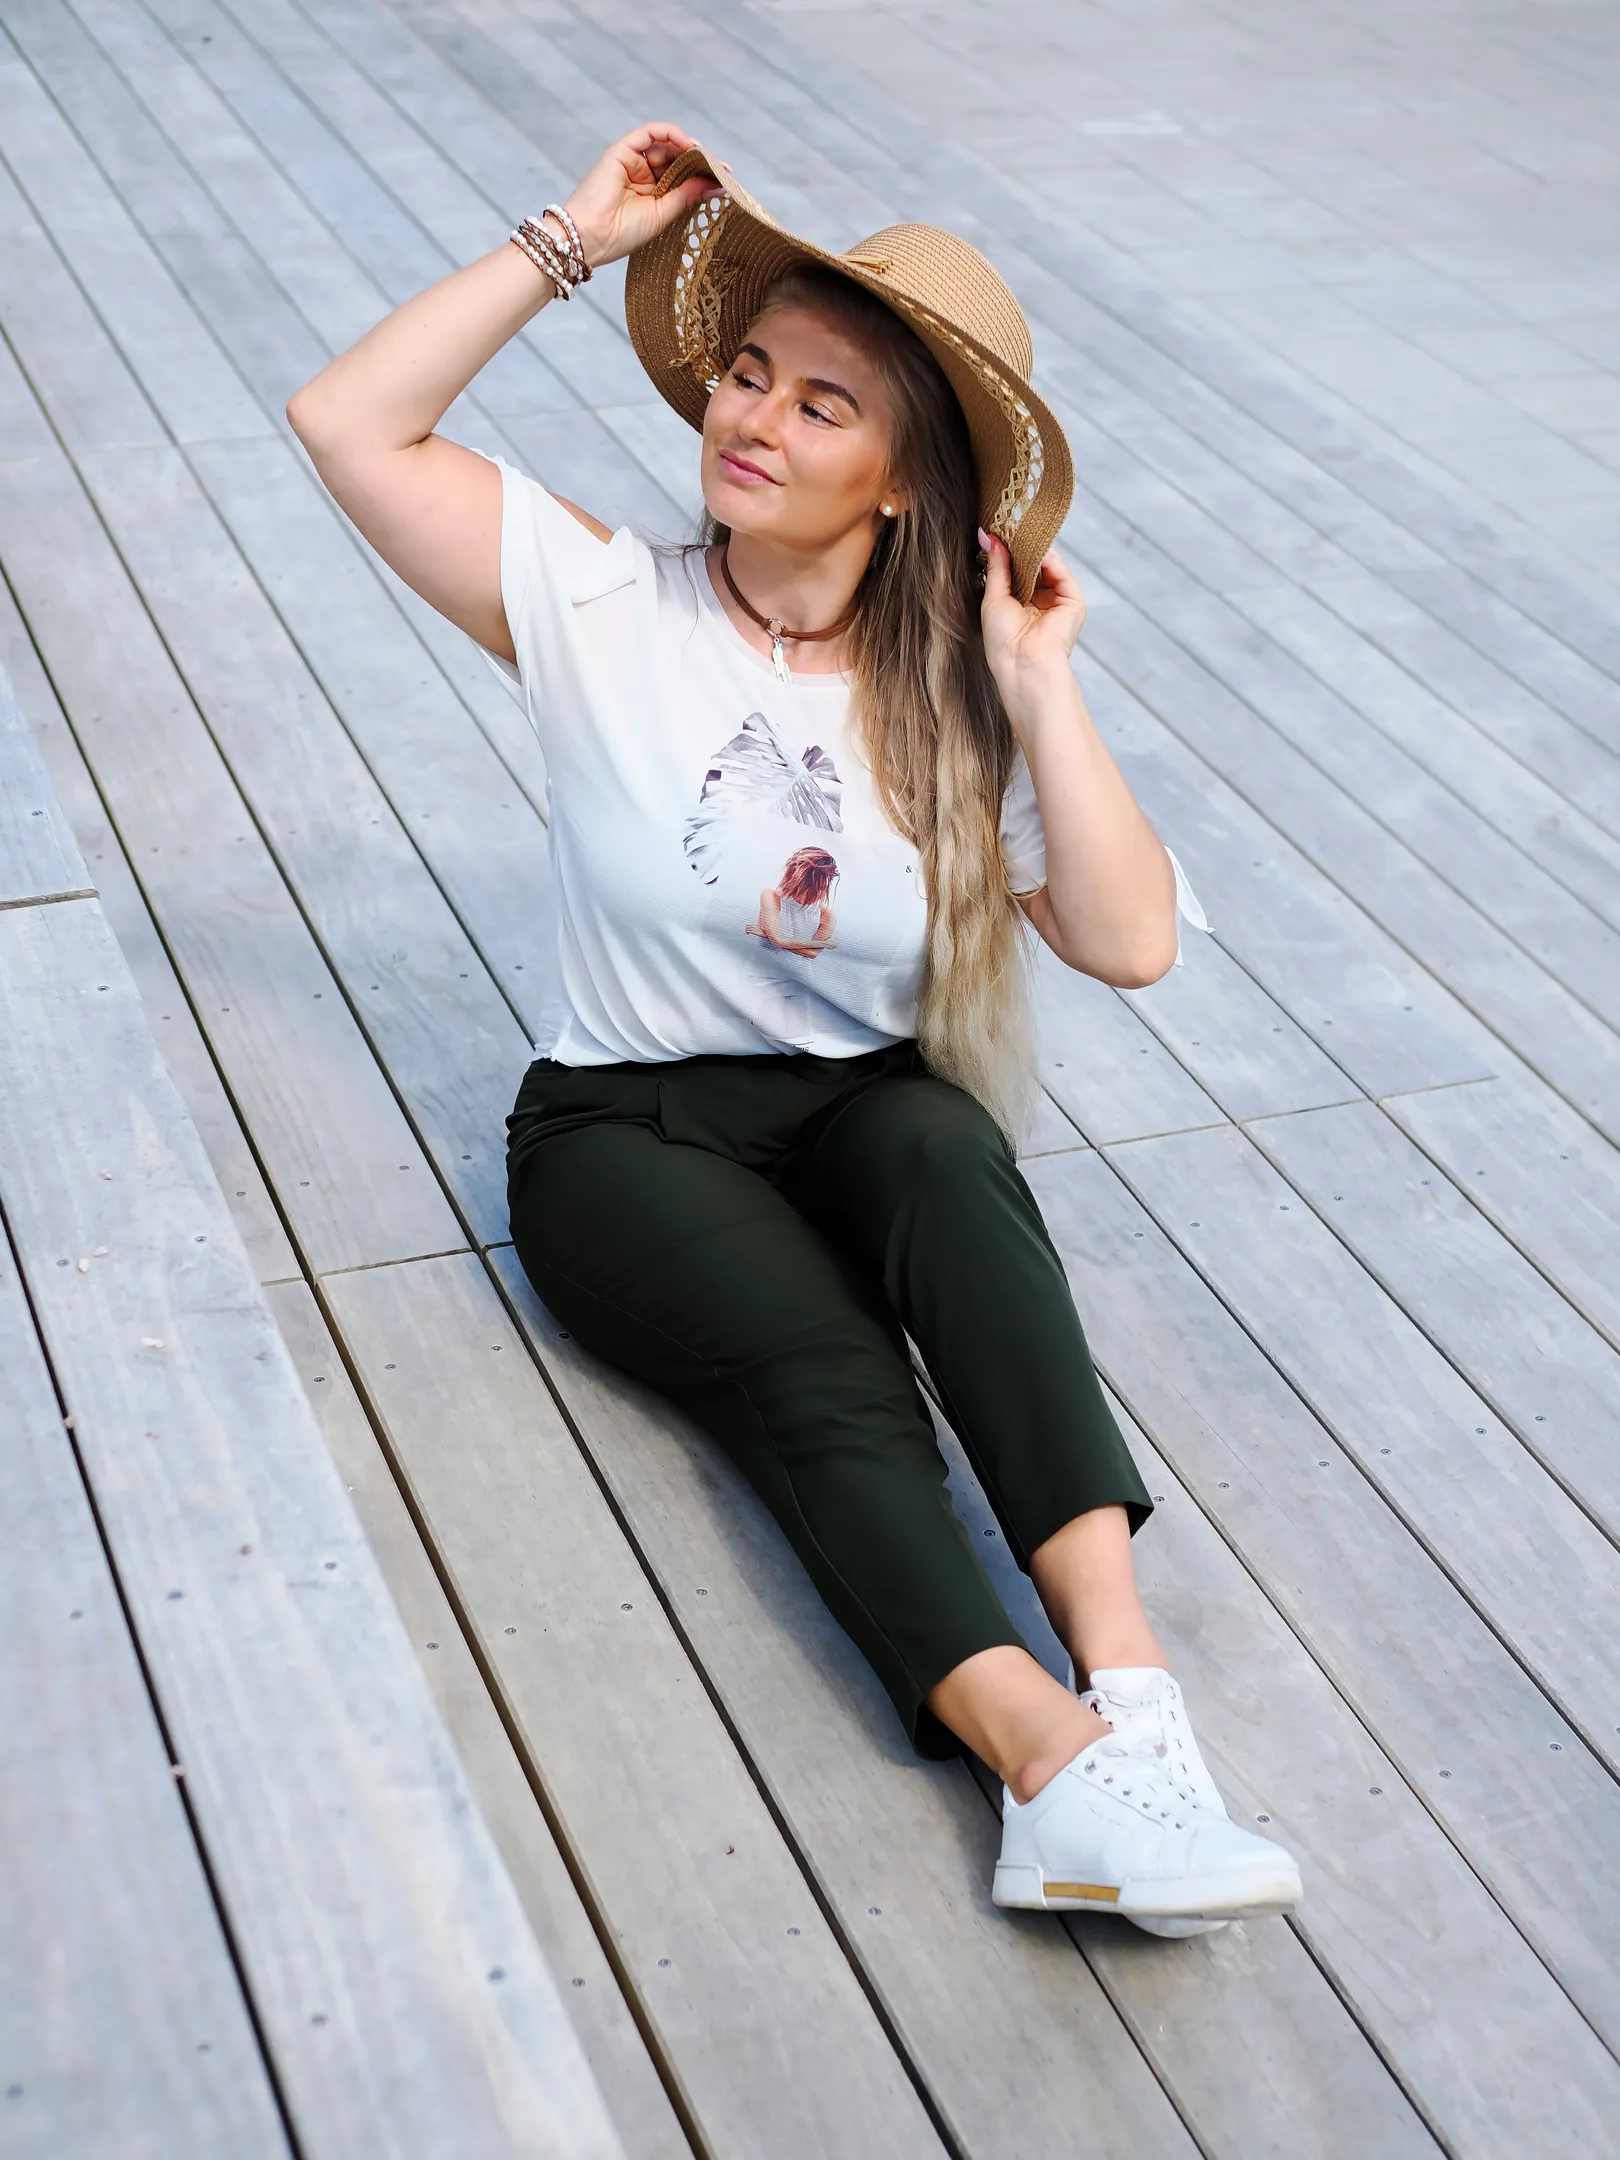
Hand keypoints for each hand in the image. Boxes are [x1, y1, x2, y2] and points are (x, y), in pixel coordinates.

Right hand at [561, 124, 724, 268]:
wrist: (591, 237)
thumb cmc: (622, 234)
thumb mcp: (663, 214)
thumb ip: (686, 195)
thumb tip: (716, 183)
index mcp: (650, 195)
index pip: (681, 177)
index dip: (703, 176)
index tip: (725, 180)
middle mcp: (642, 176)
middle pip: (676, 159)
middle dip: (700, 161)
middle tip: (722, 169)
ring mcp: (632, 161)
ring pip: (666, 145)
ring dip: (689, 149)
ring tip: (708, 160)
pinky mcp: (622, 150)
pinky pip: (650, 132)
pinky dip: (671, 134)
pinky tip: (689, 145)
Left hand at [979, 531, 1086, 706]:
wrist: (1022, 664)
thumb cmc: (1003, 641)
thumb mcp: (994, 597)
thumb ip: (996, 566)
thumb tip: (989, 536)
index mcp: (1020, 604)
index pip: (1017, 571)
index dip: (1009, 552)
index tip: (998, 530)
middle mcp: (1040, 602)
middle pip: (1034, 566)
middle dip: (1022, 547)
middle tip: (1009, 523)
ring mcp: (1057, 602)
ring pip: (1048, 567)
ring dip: (1035, 550)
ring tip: (1021, 533)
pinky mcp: (1073, 603)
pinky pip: (1062, 574)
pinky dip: (1050, 559)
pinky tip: (1037, 550)